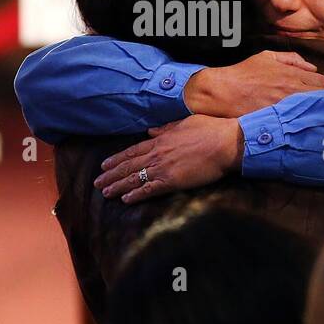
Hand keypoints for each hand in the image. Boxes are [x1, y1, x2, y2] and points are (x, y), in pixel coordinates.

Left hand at [94, 115, 243, 202]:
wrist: (227, 142)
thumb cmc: (211, 130)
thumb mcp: (185, 123)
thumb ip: (166, 128)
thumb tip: (152, 131)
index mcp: (160, 140)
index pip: (132, 151)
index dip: (116, 159)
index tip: (104, 165)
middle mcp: (157, 154)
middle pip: (128, 166)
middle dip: (110, 175)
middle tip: (97, 182)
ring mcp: (163, 168)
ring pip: (134, 178)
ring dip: (117, 186)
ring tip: (105, 193)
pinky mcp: (173, 181)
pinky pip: (149, 189)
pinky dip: (135, 195)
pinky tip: (125, 200)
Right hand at [184, 50, 323, 117]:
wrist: (220, 91)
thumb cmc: (242, 74)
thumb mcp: (266, 57)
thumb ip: (291, 59)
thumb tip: (312, 67)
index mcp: (292, 75)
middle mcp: (292, 90)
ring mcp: (286, 106)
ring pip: (316, 110)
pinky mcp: (277, 119)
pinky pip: (300, 123)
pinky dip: (314, 125)